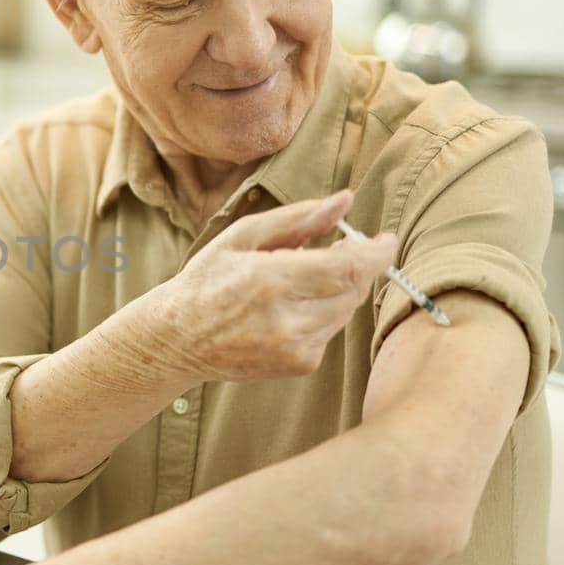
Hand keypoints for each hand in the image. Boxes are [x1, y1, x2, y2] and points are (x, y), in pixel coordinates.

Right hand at [133, 189, 396, 381]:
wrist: (177, 340)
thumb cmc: (208, 280)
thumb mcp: (242, 236)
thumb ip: (298, 217)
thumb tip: (346, 200)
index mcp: (268, 280)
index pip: (348, 268)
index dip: (377, 252)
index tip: (385, 238)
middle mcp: (285, 320)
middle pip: (354, 288)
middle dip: (356, 265)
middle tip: (339, 249)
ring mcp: (294, 347)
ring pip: (346, 309)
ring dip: (338, 288)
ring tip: (300, 279)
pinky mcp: (300, 364)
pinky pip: (332, 330)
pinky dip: (323, 313)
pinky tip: (290, 308)